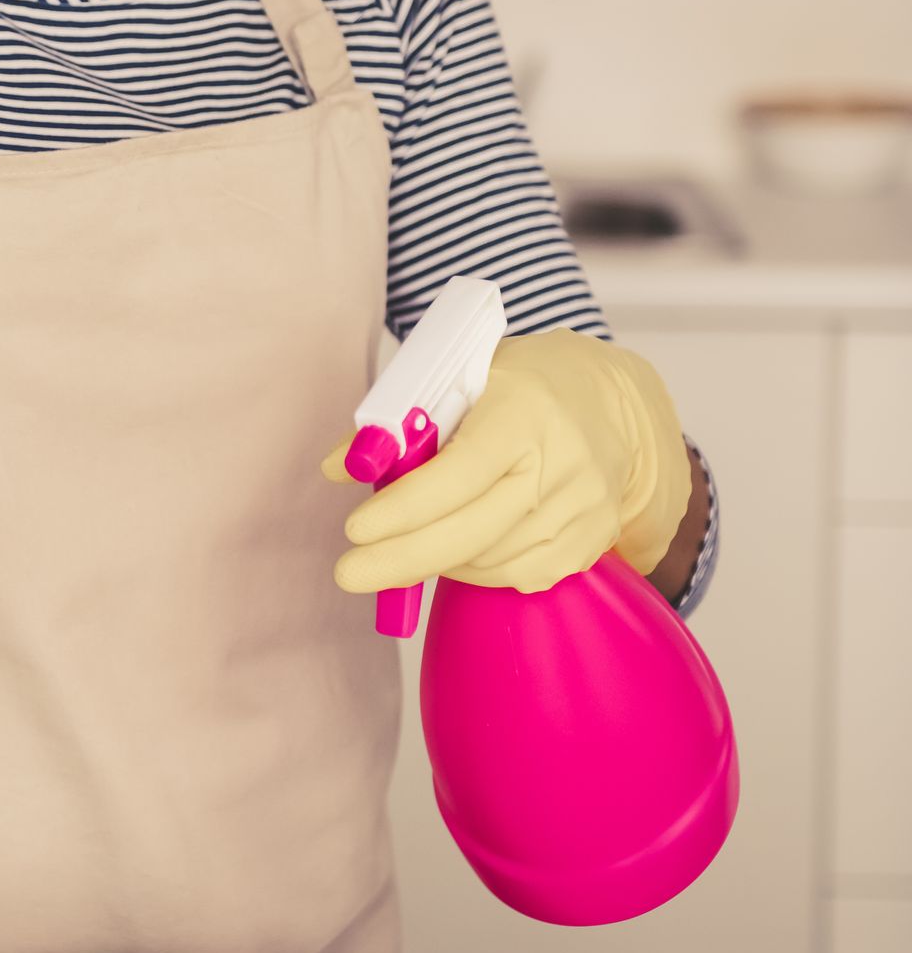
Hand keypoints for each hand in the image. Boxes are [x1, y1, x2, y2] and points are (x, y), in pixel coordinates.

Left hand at [321, 327, 690, 596]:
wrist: (613, 404)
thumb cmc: (521, 386)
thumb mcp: (459, 377)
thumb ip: (396, 420)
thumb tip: (338, 467)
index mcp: (525, 411)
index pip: (460, 471)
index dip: (406, 507)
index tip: (355, 530)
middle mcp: (562, 463)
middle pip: (475, 530)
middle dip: (403, 558)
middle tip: (349, 572)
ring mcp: (583, 508)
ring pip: (491, 561)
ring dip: (435, 560)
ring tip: (400, 547)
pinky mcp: (591, 541)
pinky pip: (519, 574)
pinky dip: (474, 571)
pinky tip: (453, 552)